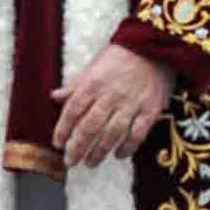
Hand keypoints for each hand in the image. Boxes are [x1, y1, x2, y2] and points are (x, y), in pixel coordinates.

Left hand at [54, 42, 178, 169]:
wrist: (155, 46)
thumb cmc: (121, 56)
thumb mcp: (94, 66)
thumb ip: (75, 85)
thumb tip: (54, 97)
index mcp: (93, 83)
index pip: (73, 110)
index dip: (63, 129)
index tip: (58, 144)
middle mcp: (111, 95)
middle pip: (90, 127)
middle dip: (78, 147)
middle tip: (71, 162)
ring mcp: (132, 104)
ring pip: (112, 134)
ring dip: (99, 152)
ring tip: (90, 163)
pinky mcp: (151, 109)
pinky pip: (137, 134)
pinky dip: (128, 147)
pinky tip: (119, 155)